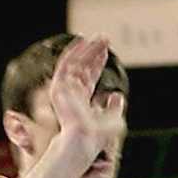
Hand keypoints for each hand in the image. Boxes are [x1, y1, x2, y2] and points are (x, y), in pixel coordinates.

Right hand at [48, 35, 126, 163]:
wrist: (86, 140)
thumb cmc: (99, 135)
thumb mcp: (114, 119)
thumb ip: (114, 107)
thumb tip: (118, 95)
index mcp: (82, 101)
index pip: (89, 77)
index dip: (97, 63)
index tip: (105, 51)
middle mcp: (71, 94)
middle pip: (82, 67)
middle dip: (93, 52)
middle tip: (104, 38)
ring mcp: (64, 90)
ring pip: (75, 63)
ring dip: (87, 49)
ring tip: (100, 37)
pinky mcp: (59, 87)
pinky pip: (66, 65)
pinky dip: (74, 53)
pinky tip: (82, 42)